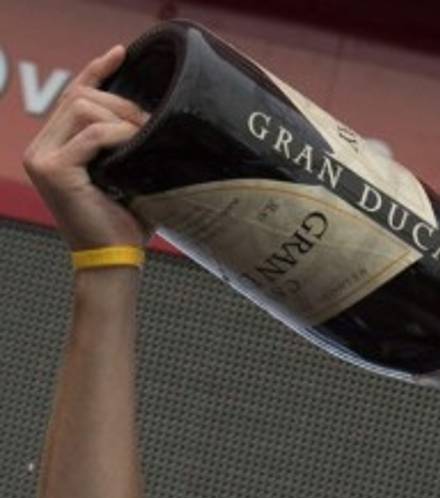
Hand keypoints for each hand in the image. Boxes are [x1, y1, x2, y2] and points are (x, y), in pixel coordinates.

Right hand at [22, 45, 152, 250]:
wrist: (117, 259)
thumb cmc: (128, 221)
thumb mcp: (130, 172)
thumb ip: (128, 142)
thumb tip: (155, 112)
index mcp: (54, 145)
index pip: (74, 95)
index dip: (96, 70)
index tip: (121, 52)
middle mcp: (40, 147)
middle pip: (81, 96)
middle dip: (122, 102)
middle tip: (154, 123)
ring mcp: (41, 157)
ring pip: (84, 108)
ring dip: (124, 118)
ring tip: (148, 137)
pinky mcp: (52, 169)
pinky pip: (91, 134)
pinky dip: (119, 136)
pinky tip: (136, 145)